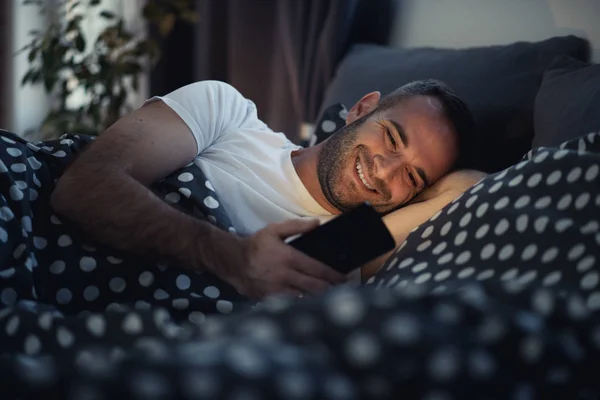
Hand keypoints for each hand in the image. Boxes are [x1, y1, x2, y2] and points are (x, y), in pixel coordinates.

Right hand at [222, 219, 346, 298]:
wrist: (233, 262)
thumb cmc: (256, 245)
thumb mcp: (274, 230)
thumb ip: (296, 226)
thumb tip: (318, 223)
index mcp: (288, 258)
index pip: (317, 269)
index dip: (333, 275)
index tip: (345, 278)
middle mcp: (284, 276)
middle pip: (315, 287)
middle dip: (332, 290)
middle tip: (344, 291)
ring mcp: (276, 291)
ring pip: (305, 299)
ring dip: (319, 299)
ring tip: (333, 299)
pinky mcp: (270, 301)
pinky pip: (291, 305)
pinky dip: (303, 305)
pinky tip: (313, 305)